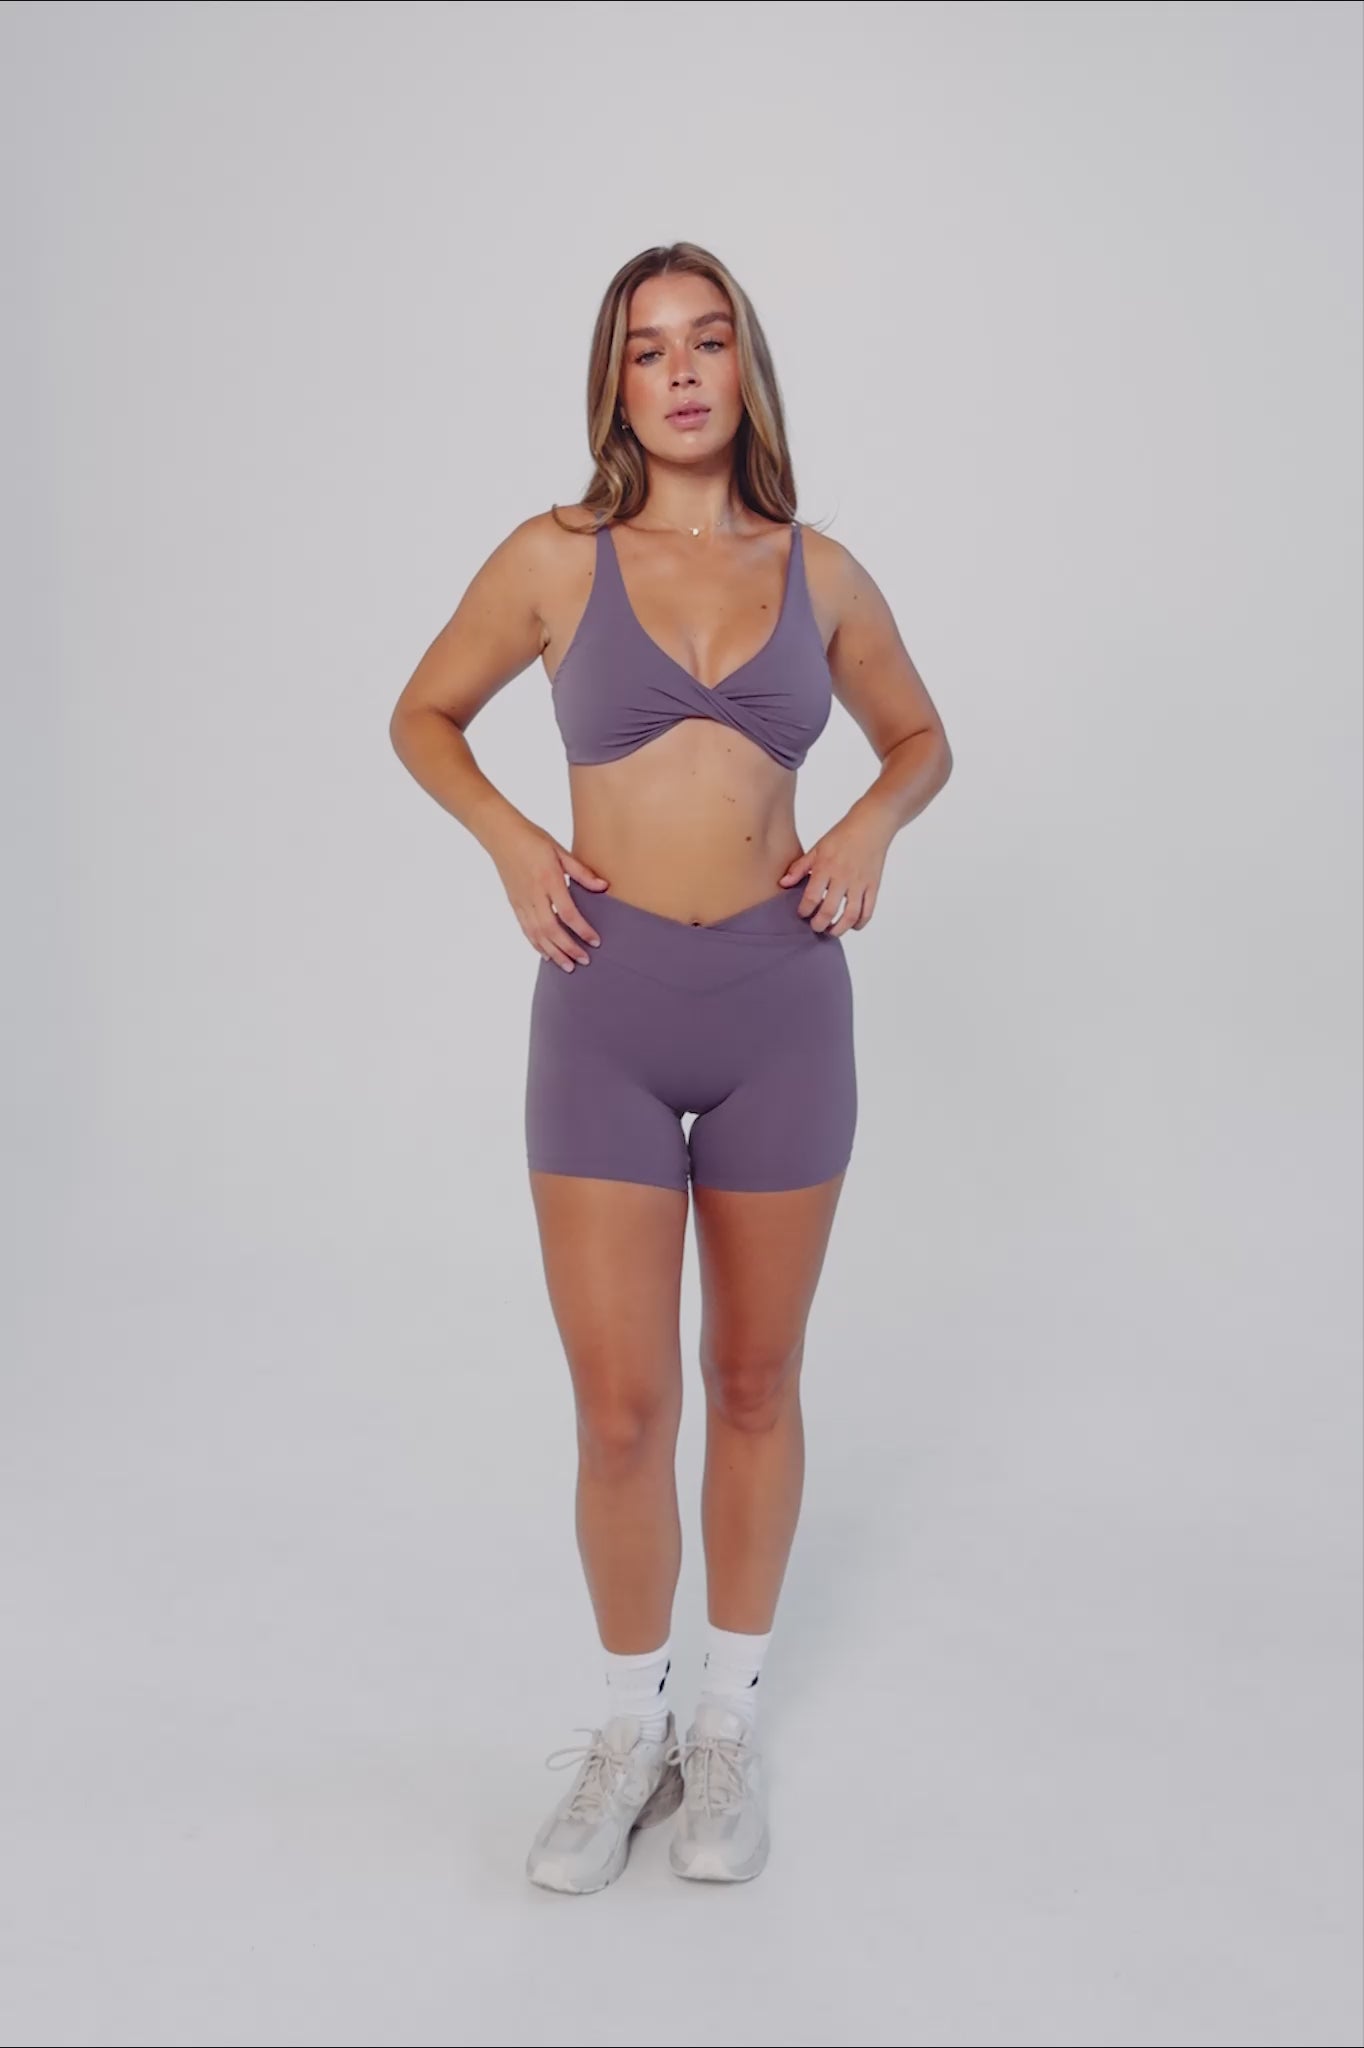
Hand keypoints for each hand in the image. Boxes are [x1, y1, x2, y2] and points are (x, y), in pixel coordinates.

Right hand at [491, 824, 608, 971]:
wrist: (501, 835)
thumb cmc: (533, 839)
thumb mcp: (560, 850)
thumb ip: (582, 872)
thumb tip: (603, 887)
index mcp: (548, 879)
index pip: (567, 912)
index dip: (582, 930)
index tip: (595, 941)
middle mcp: (534, 894)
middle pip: (551, 930)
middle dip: (568, 948)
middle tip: (584, 961)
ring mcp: (522, 901)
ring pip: (537, 934)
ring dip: (553, 953)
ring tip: (567, 966)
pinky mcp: (514, 903)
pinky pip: (526, 929)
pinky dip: (536, 944)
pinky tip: (546, 954)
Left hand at [777, 810, 889, 933]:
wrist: (871, 825)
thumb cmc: (842, 835)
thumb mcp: (817, 848)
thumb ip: (800, 867)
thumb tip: (783, 884)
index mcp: (826, 867)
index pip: (812, 897)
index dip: (805, 910)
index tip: (802, 914)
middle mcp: (843, 877)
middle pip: (829, 910)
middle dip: (819, 924)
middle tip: (814, 927)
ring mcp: (860, 883)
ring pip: (851, 915)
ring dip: (839, 929)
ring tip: (831, 931)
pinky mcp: (873, 886)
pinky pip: (868, 911)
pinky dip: (860, 923)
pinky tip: (852, 925)